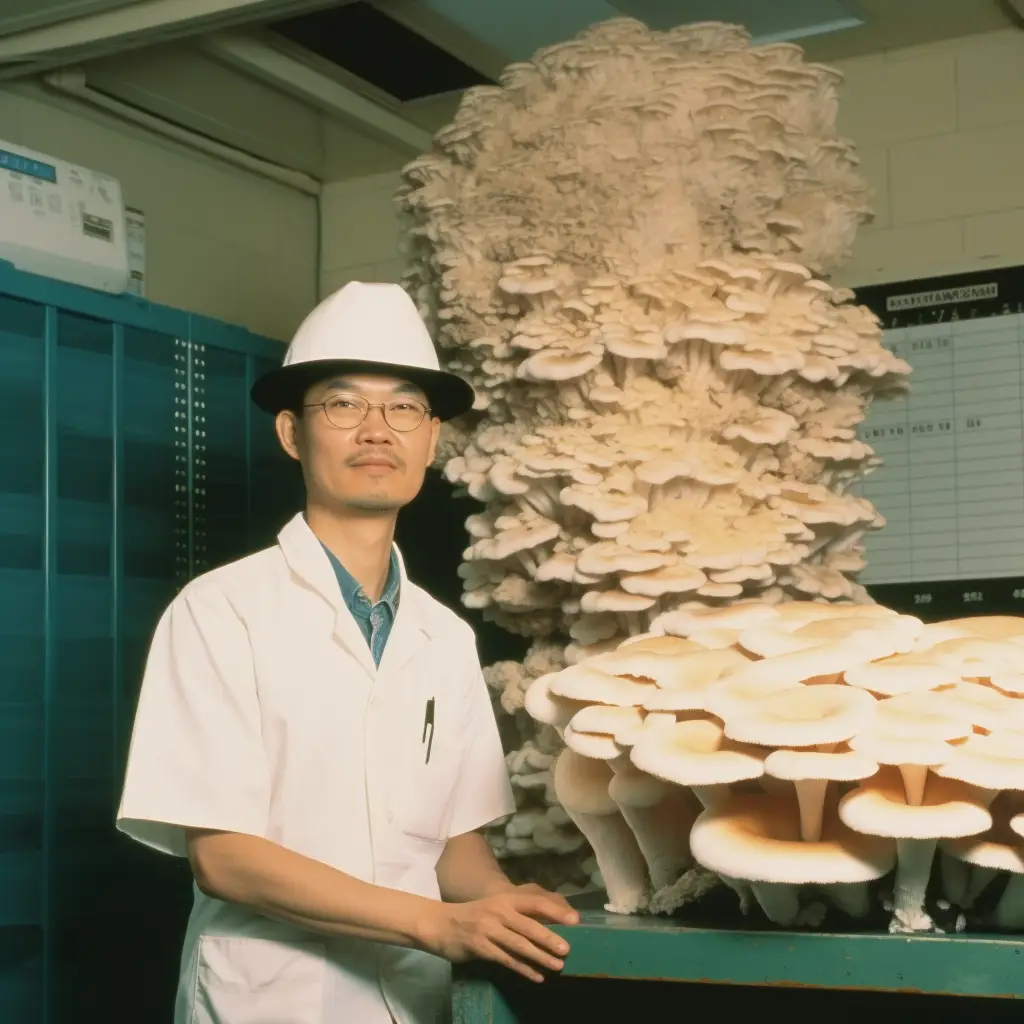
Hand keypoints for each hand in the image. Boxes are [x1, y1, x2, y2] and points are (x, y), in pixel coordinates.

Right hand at [421, 886, 578, 982]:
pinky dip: (523, 969)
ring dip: (540, 956)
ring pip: (519, 945)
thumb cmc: (475, 915)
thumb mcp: (496, 907)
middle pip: (528, 925)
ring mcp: (488, 929)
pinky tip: (537, 977)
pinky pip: (506, 960)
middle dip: (549, 938)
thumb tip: (550, 922)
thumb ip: (518, 913)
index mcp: (505, 899)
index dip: (555, 911)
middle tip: (567, 949)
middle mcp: (498, 911)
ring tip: (557, 966)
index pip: (535, 902)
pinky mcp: (480, 947)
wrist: (441, 923)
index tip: (575, 921)